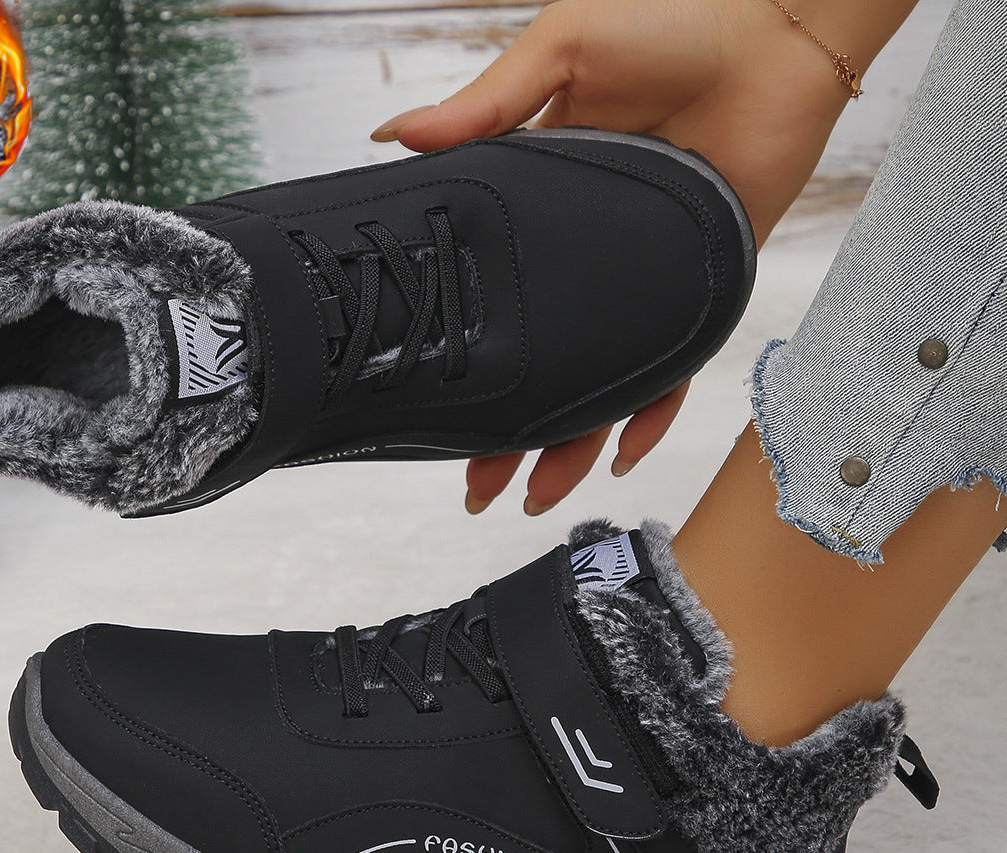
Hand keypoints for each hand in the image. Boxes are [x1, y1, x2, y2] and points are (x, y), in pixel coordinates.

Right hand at [372, 0, 850, 512]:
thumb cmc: (674, 21)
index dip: (463, 356)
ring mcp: (639, 284)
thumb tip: (391, 137)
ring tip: (529, 493)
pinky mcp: (697, 292)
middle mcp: (587, 262)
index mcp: (544, 210)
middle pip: (541, 366)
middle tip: (473, 482)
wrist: (774, 29)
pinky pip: (672, 372)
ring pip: (598, 386)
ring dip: (565, 445)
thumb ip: (483, 104)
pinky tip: (619, 456)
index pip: (494, 301)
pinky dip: (649, 418)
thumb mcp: (562, 53)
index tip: (429, 403)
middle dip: (507, 431)